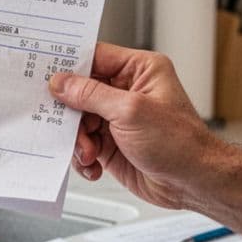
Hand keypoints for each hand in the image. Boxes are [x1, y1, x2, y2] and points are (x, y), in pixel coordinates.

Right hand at [48, 43, 223, 209]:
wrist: (193, 183)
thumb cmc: (180, 143)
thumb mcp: (131, 112)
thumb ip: (91, 95)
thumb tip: (62, 83)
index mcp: (140, 70)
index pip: (95, 57)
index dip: (70, 67)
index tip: (47, 76)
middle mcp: (127, 91)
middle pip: (80, 92)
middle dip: (72, 113)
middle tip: (68, 126)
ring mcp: (118, 118)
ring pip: (78, 121)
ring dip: (77, 140)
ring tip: (89, 153)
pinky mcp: (112, 143)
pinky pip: (83, 144)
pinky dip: (82, 156)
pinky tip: (94, 165)